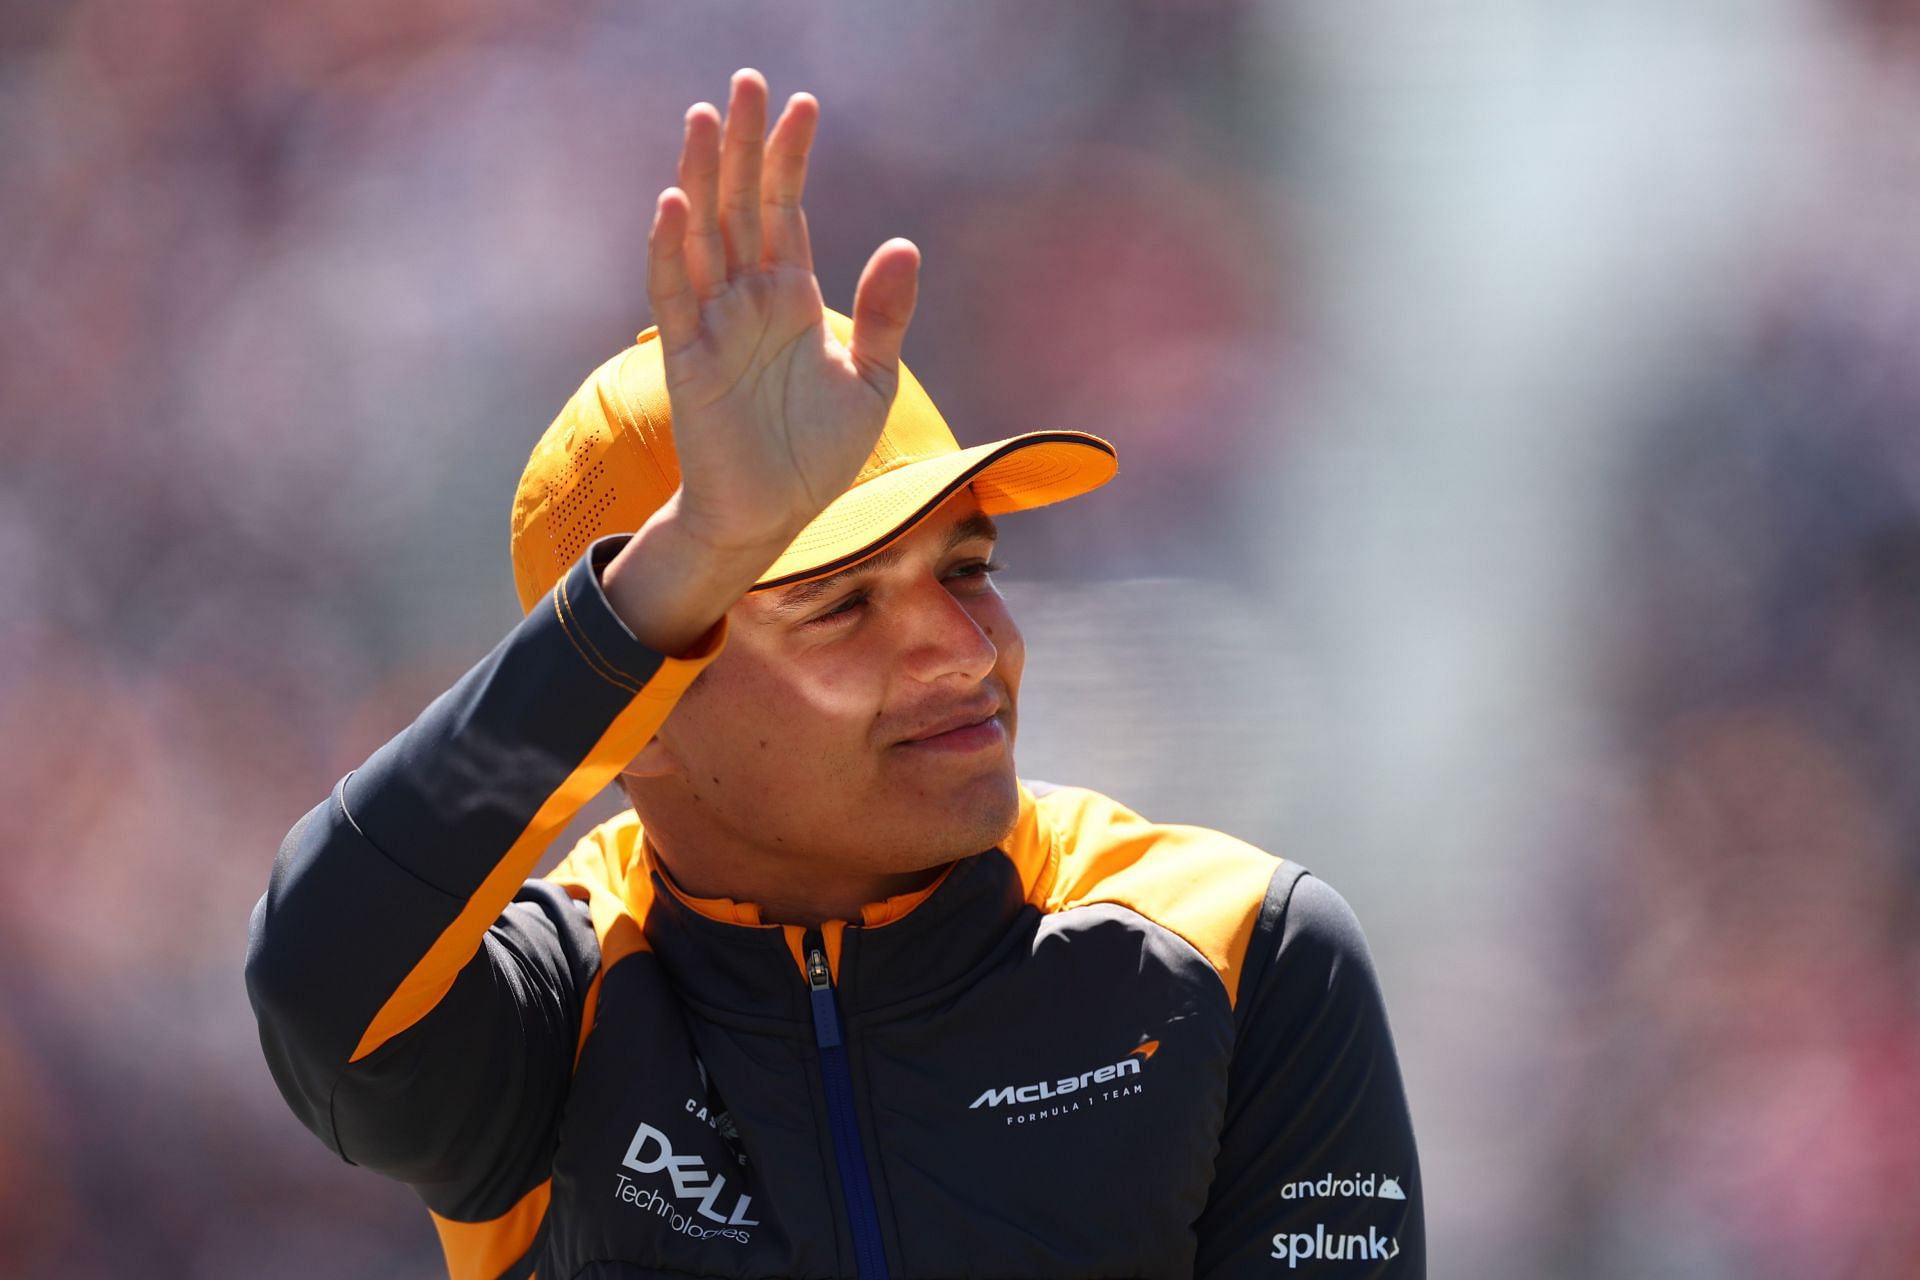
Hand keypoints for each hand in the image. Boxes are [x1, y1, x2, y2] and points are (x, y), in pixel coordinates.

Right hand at [604, 70, 919, 652]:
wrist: (772, 515)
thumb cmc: (816, 452)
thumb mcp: (871, 380)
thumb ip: (885, 313)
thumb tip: (903, 242)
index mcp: (792, 295)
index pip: (786, 209)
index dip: (791, 157)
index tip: (804, 103)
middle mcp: (748, 297)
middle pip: (740, 203)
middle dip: (742, 144)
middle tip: (746, 82)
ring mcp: (714, 322)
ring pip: (702, 233)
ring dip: (700, 176)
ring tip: (704, 117)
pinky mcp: (687, 356)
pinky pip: (674, 293)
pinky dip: (670, 248)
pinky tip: (674, 202)